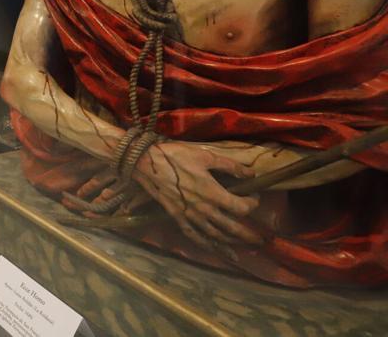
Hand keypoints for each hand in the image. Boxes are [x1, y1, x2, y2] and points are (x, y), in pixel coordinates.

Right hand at [132, 140, 261, 245]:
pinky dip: (207, 246)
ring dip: (231, 243)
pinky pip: (194, 236)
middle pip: (232, 228)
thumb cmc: (176, 157)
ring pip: (215, 235)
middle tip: (260, 240)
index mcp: (213, 193)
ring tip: (243, 248)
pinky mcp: (178, 218)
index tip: (254, 196)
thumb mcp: (205, 156)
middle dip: (248, 234)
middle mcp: (204, 209)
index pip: (241, 207)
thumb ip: (230, 166)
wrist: (146, 164)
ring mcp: (190, 216)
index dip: (252, 204)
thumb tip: (251, 173)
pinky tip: (214, 251)